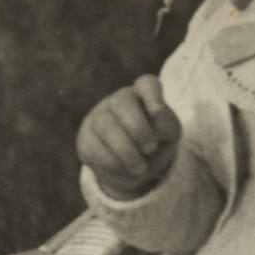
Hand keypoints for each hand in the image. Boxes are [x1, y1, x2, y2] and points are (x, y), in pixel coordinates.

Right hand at [77, 74, 180, 197]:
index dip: (151, 94)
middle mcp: (119, 100)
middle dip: (137, 126)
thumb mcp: (169, 135)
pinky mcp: (86, 139)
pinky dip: (112, 162)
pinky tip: (124, 169)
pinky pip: (94, 147)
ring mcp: (98, 116)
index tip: (158, 111)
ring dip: (126, 150)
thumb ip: (166, 124)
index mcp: (143, 94)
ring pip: (105, 125)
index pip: (146, 84)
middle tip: (150, 148)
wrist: (136, 167)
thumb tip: (154, 114)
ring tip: (141, 168)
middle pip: (122, 101)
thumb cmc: (156, 143)